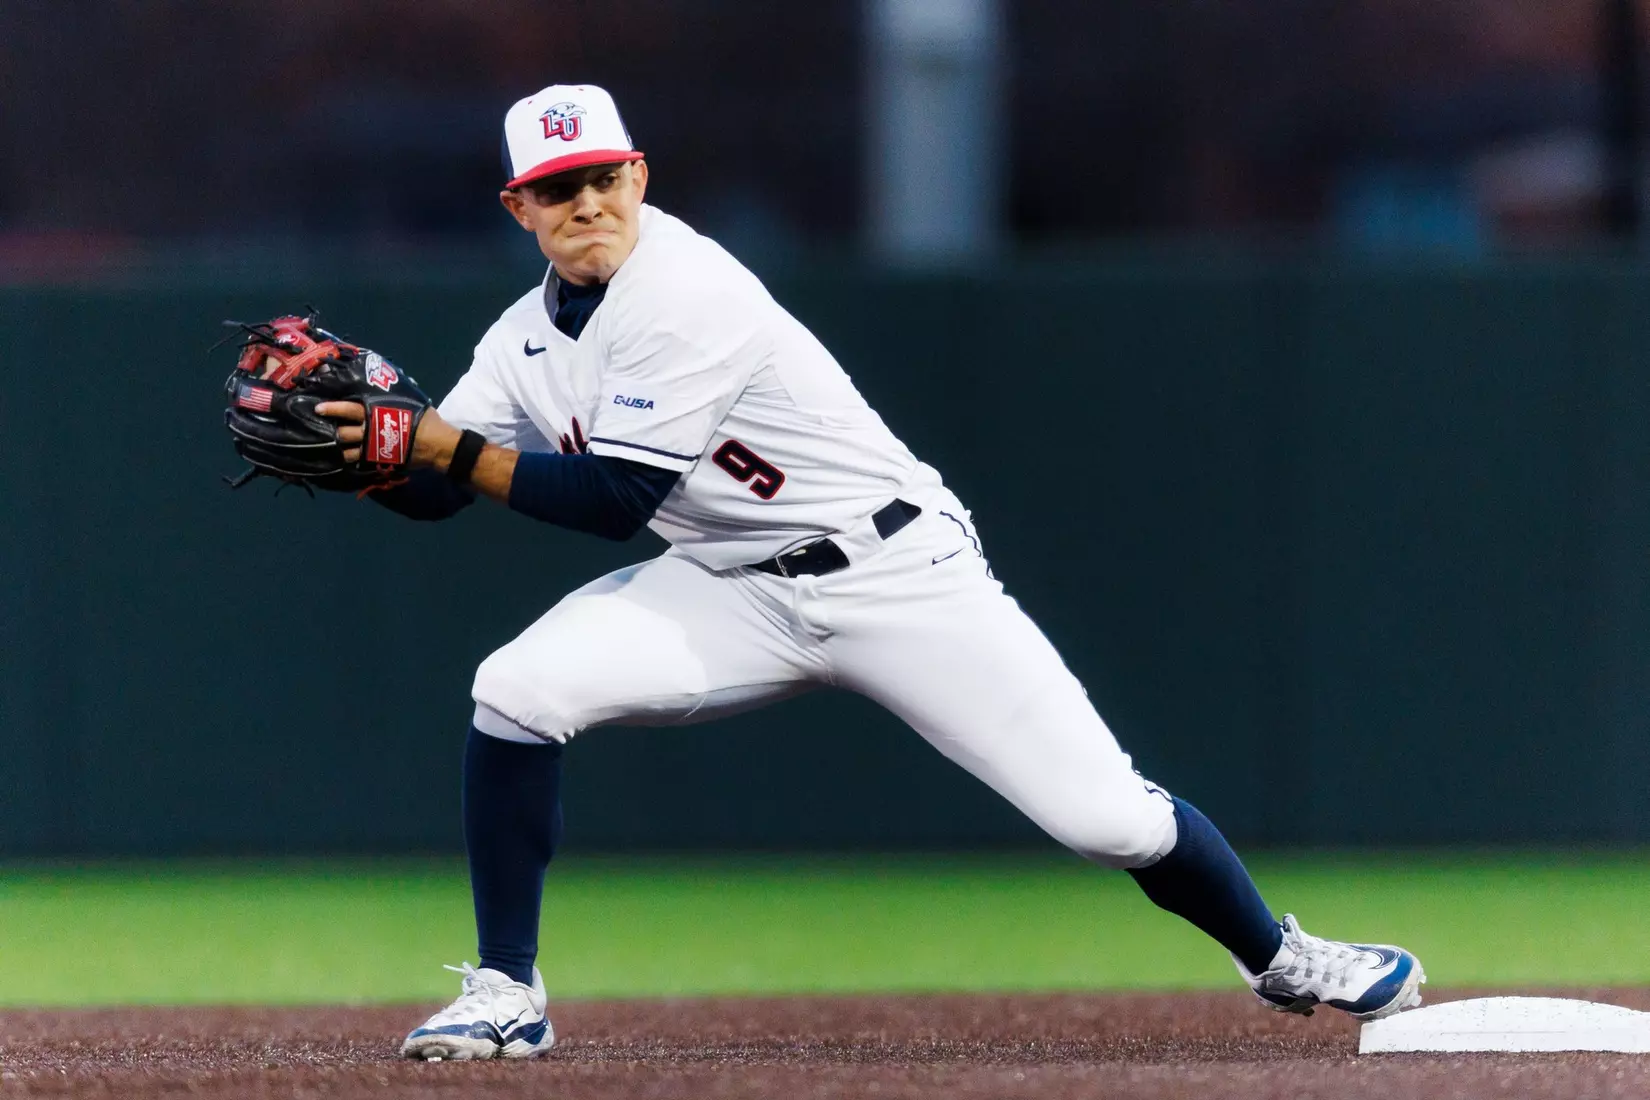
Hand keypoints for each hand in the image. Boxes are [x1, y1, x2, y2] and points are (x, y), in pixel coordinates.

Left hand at [315, 401, 461, 469]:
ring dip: (340, 449)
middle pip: (343, 433)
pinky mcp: (379, 462)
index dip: (332, 409)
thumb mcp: (408, 400)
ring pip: (347, 451)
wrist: (436, 445)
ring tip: (334, 448)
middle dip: (332, 431)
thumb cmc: (424, 419)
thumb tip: (386, 383)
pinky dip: (352, 461)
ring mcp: (372, 449)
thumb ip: (391, 396)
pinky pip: (359, 463)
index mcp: (374, 413)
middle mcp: (369, 431)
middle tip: (324, 430)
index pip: (347, 410)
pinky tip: (348, 459)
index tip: (318, 408)